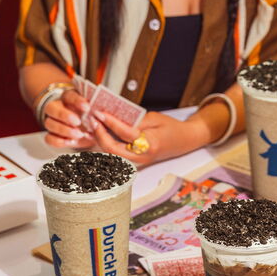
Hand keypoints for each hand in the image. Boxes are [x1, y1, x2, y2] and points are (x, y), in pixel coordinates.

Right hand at [43, 90, 95, 147]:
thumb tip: (102, 113)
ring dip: (63, 130)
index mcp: (68, 97)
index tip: (87, 107)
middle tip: (78, 122)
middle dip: (64, 115)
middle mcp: (57, 108)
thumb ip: (96, 110)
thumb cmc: (90, 116)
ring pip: (49, 123)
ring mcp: (52, 122)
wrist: (87, 129)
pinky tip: (71, 141)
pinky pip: (49, 138)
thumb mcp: (94, 111)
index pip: (69, 96)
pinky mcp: (51, 136)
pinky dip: (59, 141)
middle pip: (52, 108)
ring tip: (78, 134)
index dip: (77, 101)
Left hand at [91, 111, 207, 164]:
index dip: (110, 122)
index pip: (124, 133)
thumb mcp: (154, 118)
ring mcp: (137, 162)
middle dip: (99, 134)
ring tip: (94, 124)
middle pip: (112, 149)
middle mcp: (142, 156)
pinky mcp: (134, 162)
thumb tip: (114, 118)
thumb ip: (135, 120)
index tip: (100, 113)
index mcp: (150, 144)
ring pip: (111, 154)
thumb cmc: (171, 128)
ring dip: (100, 139)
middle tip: (93, 119)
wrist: (183, 141)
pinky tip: (102, 133)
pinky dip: (106, 144)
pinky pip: (115, 154)